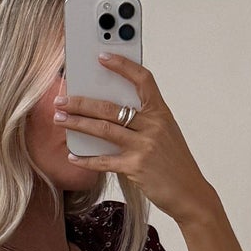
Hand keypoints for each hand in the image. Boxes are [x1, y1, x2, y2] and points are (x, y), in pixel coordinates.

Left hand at [55, 50, 215, 222]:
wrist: (191, 194)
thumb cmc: (176, 164)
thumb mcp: (165, 135)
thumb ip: (144, 122)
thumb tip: (109, 112)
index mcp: (161, 113)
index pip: (142, 79)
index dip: (122, 66)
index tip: (103, 57)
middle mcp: (153, 126)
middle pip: (110, 107)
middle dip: (81, 102)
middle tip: (62, 99)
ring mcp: (144, 146)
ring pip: (103, 129)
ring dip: (77, 123)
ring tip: (60, 119)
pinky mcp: (136, 167)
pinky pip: (104, 160)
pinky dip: (86, 159)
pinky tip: (72, 156)